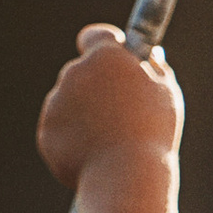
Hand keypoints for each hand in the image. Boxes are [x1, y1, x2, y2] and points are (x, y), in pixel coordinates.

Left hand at [36, 24, 182, 189]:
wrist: (125, 176)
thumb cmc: (152, 134)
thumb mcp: (166, 96)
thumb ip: (156, 69)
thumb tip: (152, 55)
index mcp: (104, 58)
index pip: (94, 36)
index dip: (103, 45)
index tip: (112, 56)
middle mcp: (74, 73)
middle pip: (82, 73)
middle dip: (97, 87)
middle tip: (120, 113)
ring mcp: (56, 102)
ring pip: (69, 103)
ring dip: (85, 115)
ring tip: (111, 141)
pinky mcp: (46, 130)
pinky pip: (60, 130)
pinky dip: (73, 141)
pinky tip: (96, 156)